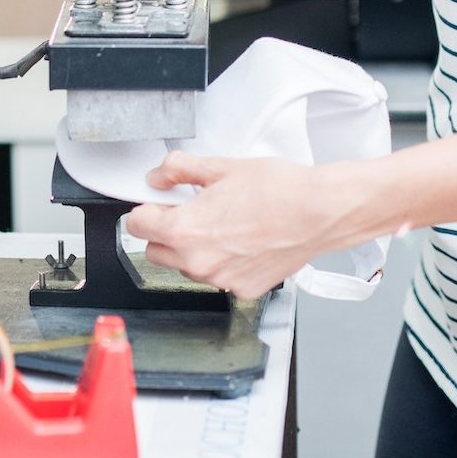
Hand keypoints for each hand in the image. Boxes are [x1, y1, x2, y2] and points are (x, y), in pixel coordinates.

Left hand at [124, 152, 337, 299]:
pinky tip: (242, 240)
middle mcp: (199, 263)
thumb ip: (179, 170)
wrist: (319, 212)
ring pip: (186, 266)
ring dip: (193, 248)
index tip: (158, 201)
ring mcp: (220, 281)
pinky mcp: (242, 290)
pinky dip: (222, 261)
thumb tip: (158, 177)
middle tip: (192, 209)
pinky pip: (217, 277)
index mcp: (186, 231)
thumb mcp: (221, 167)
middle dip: (166, 230)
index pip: (137, 225)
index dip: (147, 208)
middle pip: (156, 251)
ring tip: (224, 223)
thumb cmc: (278, 189)